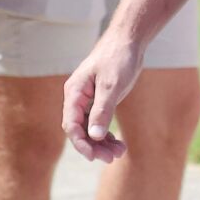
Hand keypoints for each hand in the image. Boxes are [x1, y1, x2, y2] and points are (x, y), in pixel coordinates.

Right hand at [62, 33, 145, 162]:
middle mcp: (78, 98)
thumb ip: (103, 110)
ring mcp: (88, 99)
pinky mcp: (100, 100)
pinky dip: (107, 134)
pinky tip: (119, 143)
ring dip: (102, 142)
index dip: (80, 143)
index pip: (71, 125)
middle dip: (94, 145)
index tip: (93, 157)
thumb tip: (93, 135)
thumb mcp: (112, 85)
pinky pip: (99, 122)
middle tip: (111, 158)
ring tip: (119, 153)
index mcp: (75, 93)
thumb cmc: (118, 58)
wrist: (129, 40)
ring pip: (90, 128)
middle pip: (80, 129)